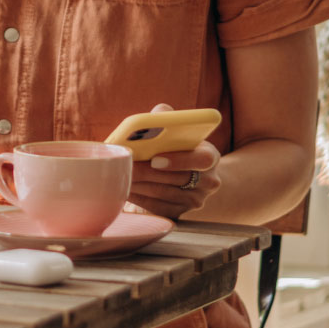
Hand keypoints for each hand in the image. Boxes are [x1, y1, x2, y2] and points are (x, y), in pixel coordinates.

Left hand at [126, 103, 220, 219]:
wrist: (193, 175)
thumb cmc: (178, 147)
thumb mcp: (179, 131)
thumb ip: (168, 118)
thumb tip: (159, 113)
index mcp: (210, 156)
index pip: (202, 160)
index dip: (179, 160)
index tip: (155, 159)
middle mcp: (208, 182)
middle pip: (175, 179)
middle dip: (146, 172)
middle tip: (123, 165)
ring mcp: (195, 201)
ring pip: (162, 194)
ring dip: (138, 184)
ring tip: (118, 174)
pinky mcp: (180, 213)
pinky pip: (156, 207)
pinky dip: (138, 197)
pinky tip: (123, 187)